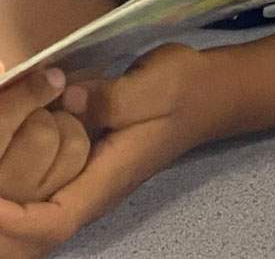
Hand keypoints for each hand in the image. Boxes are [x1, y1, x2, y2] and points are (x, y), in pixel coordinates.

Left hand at [0, 44, 226, 257]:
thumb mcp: (149, 87)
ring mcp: (90, 179)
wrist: (212, 89)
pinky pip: (43, 184)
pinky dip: (17, 176)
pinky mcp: (86, 163)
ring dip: (6, 194)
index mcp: (108, 179)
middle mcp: (94, 190)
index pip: (50, 223)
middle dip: (2, 215)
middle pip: (34, 230)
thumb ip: (104, 98)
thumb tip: (60, 98)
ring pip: (35, 209)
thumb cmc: (185, 89)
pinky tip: (8, 142)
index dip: (11, 221)